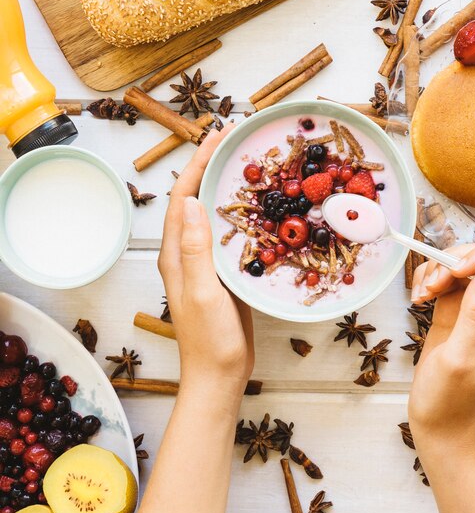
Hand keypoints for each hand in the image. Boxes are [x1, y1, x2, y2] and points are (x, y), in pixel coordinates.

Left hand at [158, 126, 253, 390]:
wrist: (219, 375)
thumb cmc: (210, 341)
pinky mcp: (223, 272)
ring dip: (225, 185)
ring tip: (246, 163)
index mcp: (176, 254)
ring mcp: (205, 262)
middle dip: (210, 165)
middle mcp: (187, 253)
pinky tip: (259, 207)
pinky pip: (229, 233)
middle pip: (195, 198)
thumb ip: (196, 251)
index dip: (198, 163)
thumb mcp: (204, 294)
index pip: (183, 197)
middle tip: (234, 140)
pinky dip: (240, 212)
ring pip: (213, 213)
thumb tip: (193, 203)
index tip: (218, 137)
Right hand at [408, 242, 474, 453]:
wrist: (437, 424)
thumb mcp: (460, 358)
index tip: (454, 273)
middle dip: (455, 261)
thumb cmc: (448, 400)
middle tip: (432, 286)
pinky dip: (428, 280)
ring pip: (461, 266)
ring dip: (437, 270)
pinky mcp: (452, 312)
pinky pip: (444, 281)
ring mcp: (472, 310)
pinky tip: (418, 299)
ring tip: (421, 296)